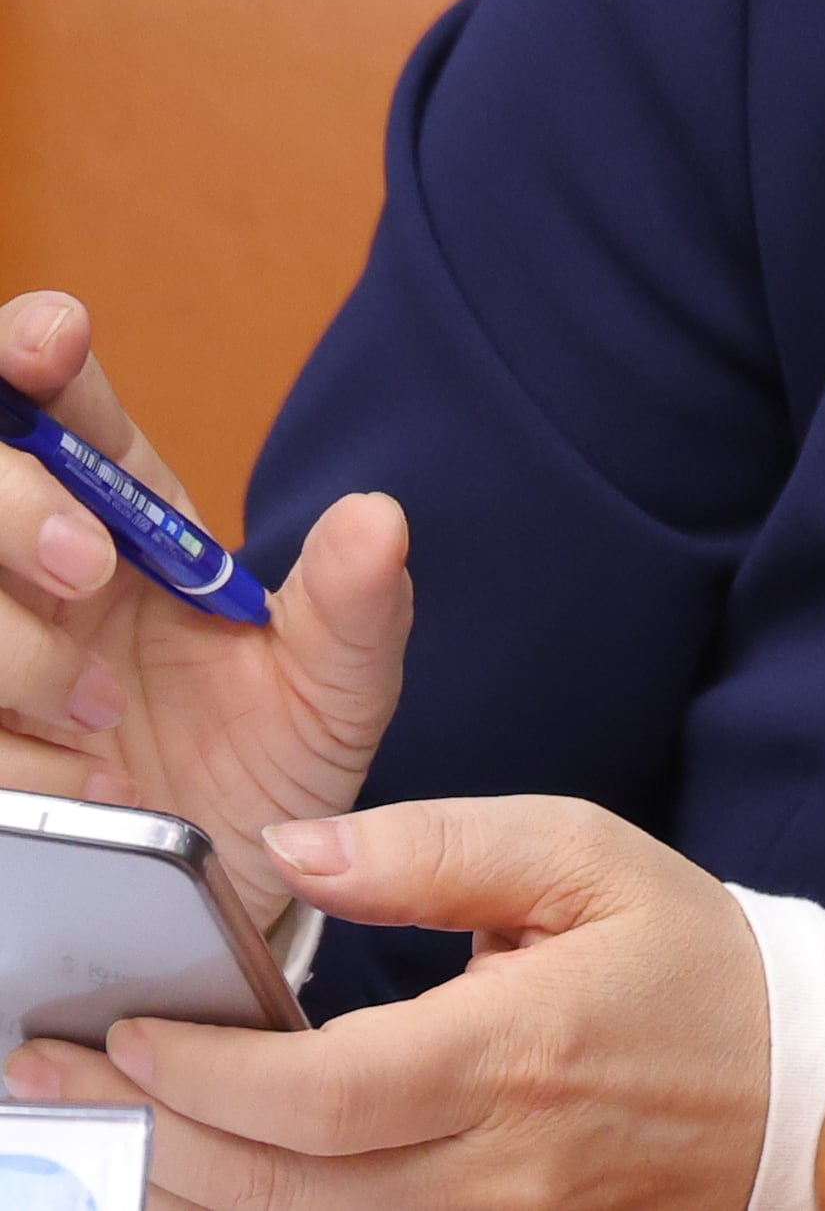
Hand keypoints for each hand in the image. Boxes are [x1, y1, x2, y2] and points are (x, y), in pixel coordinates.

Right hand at [0, 295, 410, 934]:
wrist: (224, 893)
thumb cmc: (272, 768)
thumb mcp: (336, 692)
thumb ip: (356, 609)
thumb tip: (378, 520)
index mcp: (123, 518)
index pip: (56, 400)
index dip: (33, 350)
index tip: (52, 341)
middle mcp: (34, 568)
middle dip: (12, 502)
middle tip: (88, 568)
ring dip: (10, 649)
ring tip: (103, 717)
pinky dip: (13, 756)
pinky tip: (84, 786)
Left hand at [6, 798, 768, 1210]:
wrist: (797, 1091)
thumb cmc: (690, 964)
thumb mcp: (585, 857)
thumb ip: (436, 846)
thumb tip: (294, 853)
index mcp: (518, 1053)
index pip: (319, 1095)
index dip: (202, 1076)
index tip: (128, 1031)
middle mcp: (499, 1168)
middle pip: (276, 1189)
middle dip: (147, 1139)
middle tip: (55, 1083)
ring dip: (180, 1194)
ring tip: (106, 1135)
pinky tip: (204, 1181)